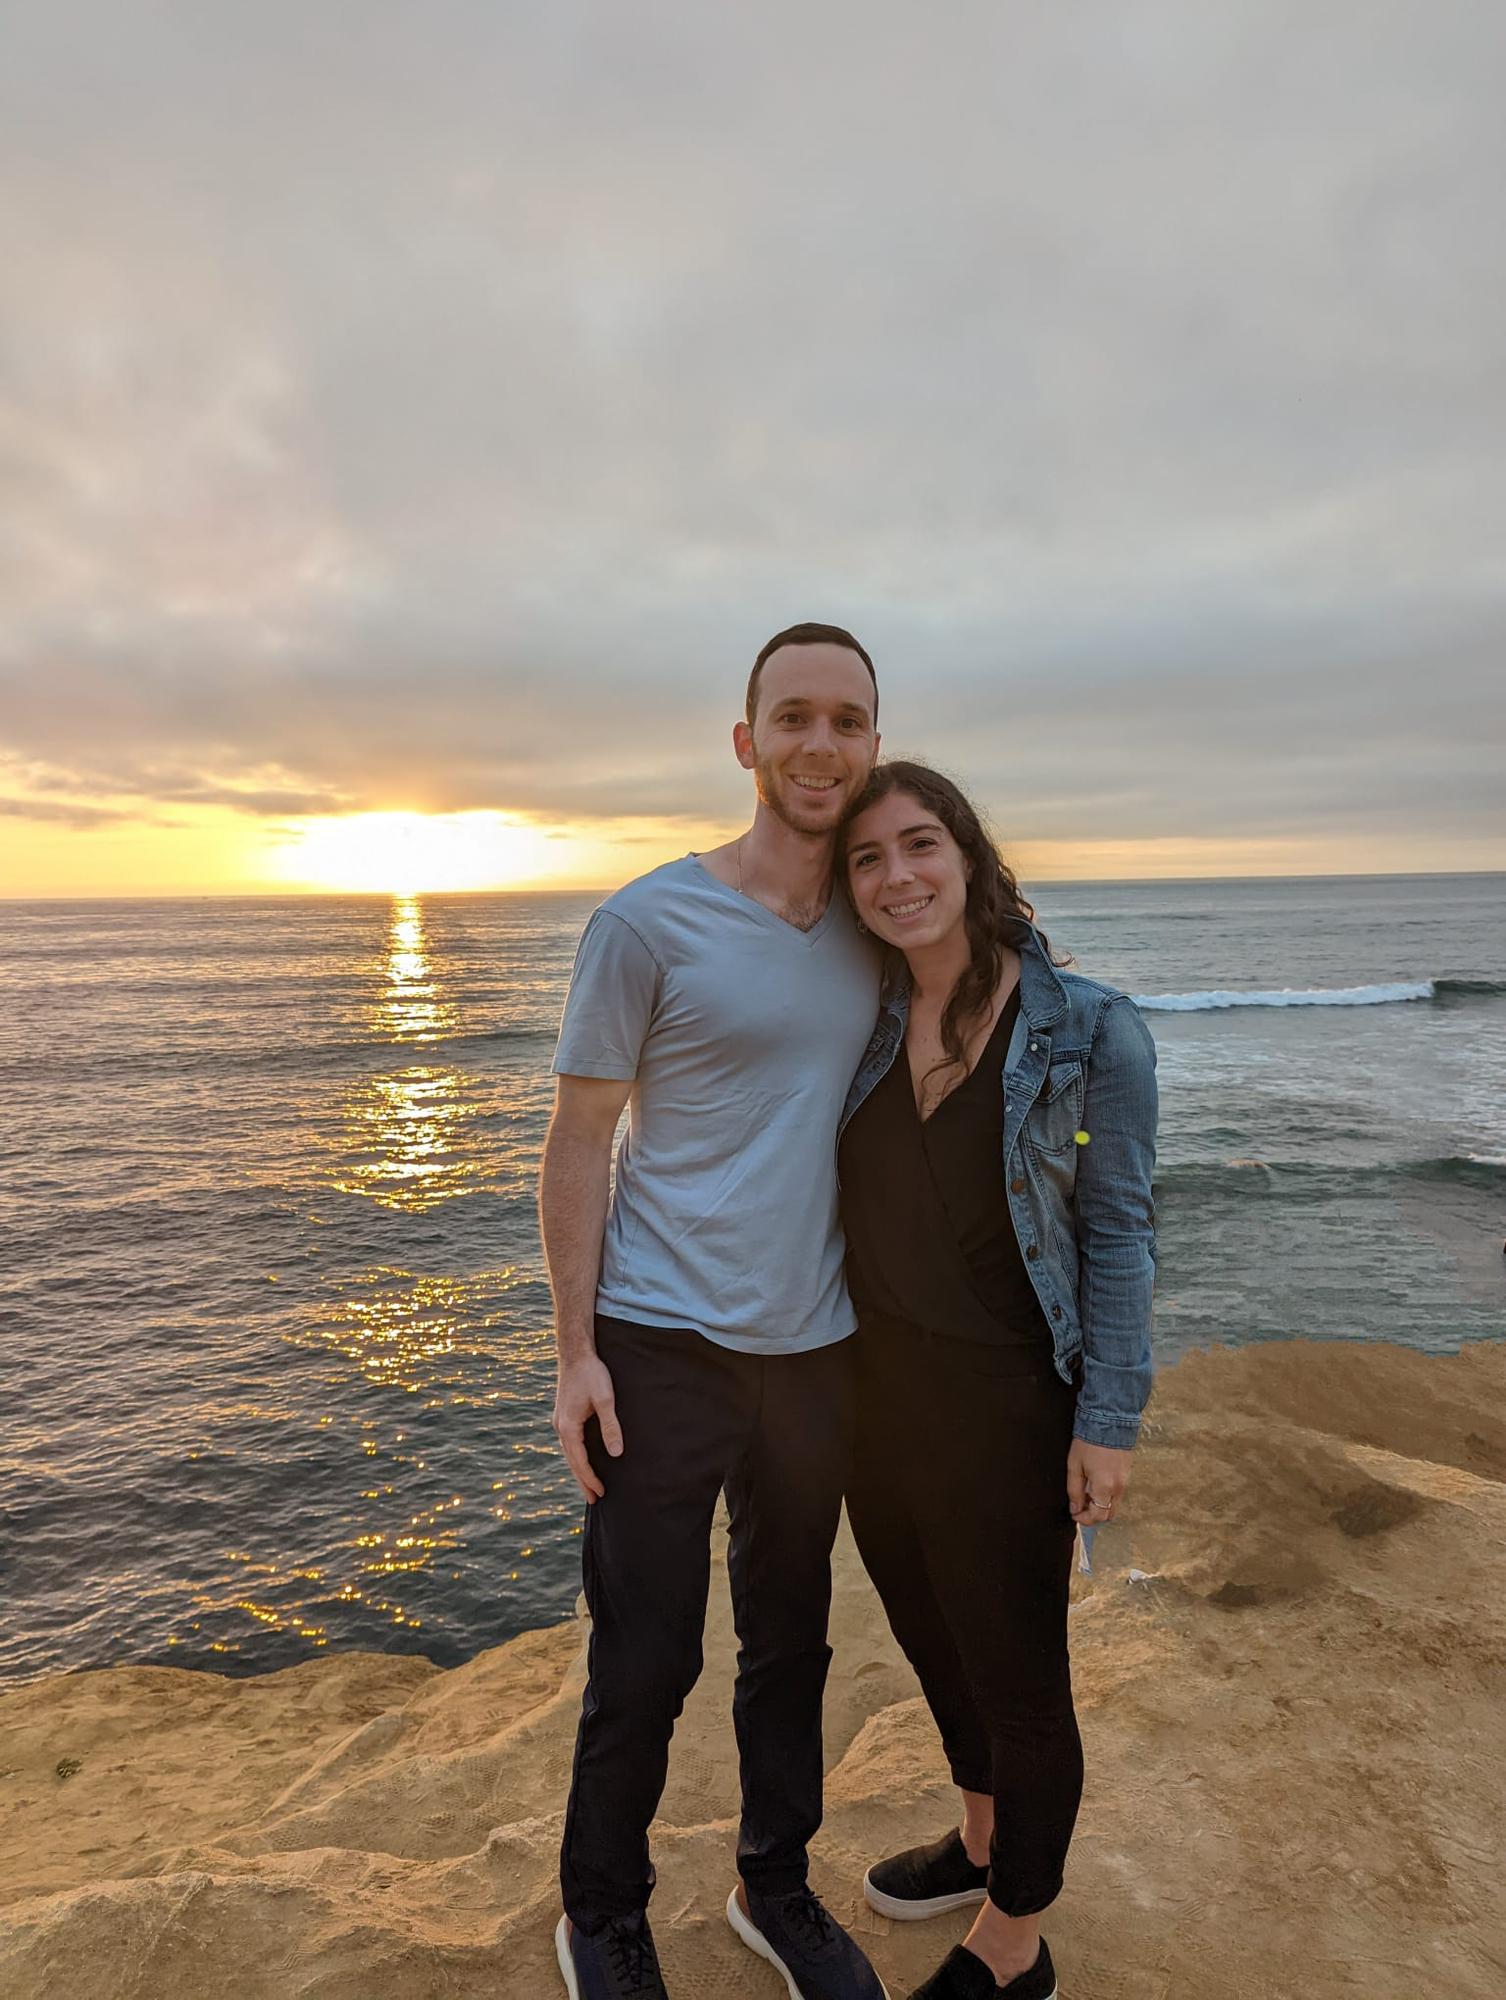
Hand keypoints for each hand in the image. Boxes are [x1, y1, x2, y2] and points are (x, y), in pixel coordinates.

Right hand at [552, 1352, 622, 1503]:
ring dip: (579, 1469)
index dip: (590, 1479)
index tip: (601, 1493)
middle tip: (594, 1500)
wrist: (576, 1353)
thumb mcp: (605, 1399)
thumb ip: (610, 1426)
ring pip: (570, 1452)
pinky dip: (577, 1455)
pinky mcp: (564, 1415)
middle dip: (583, 1480)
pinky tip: (584, 1458)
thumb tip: (616, 1454)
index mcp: (568, 1427)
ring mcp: (561, 1421)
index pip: (580, 1461)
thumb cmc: (592, 1374)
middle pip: (572, 1461)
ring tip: (590, 1484)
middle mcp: (561, 1427)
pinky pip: (571, 1442)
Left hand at [1067, 1438, 1131, 1526]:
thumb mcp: (1075, 1466)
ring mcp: (1125, 1481)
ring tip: (1085, 1493)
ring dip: (1100, 1505)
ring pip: (1114, 1504)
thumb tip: (1075, 1508)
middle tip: (1079, 1506)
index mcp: (1104, 1487)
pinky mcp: (1127, 1474)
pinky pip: (1118, 1493)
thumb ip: (1074, 1490)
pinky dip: (1107, 1495)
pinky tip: (1095, 1484)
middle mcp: (1118, 1487)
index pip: (1097, 1516)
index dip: (1084, 1519)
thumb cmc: (1089, 1442)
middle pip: (1108, 1514)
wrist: (1109, 1421)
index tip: (1074, 1514)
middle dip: (1094, 1515)